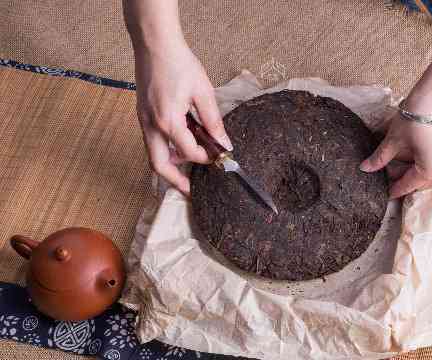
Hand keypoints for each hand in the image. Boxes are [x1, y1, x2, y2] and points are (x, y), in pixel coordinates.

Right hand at [133, 42, 231, 194]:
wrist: (155, 44)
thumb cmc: (179, 63)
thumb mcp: (203, 92)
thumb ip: (214, 121)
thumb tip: (224, 143)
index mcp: (168, 121)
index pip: (189, 153)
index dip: (207, 159)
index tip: (220, 158)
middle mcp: (151, 125)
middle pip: (159, 165)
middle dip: (176, 182)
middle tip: (192, 191)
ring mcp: (143, 120)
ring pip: (153, 154)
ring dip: (171, 164)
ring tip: (192, 164)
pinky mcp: (142, 115)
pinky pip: (152, 141)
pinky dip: (166, 149)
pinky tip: (183, 144)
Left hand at [359, 91, 431, 199]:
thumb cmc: (417, 116)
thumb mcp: (395, 139)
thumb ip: (381, 157)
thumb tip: (365, 168)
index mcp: (430, 171)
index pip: (408, 185)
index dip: (394, 189)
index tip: (385, 193)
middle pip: (421, 181)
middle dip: (403, 177)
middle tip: (386, 171)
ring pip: (430, 169)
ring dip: (412, 166)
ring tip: (396, 157)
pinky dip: (423, 158)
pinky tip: (411, 149)